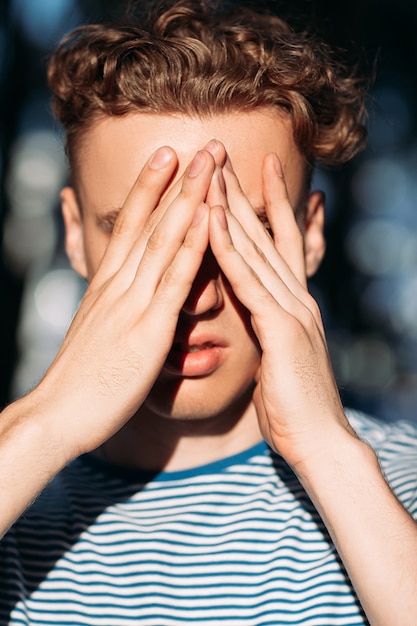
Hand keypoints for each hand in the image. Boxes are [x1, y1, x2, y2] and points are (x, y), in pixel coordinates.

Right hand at [38, 146, 216, 459]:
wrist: (58, 415)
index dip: (150, 189)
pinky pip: (173, 280)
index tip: (167, 157)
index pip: (130, 226)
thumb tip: (122, 297)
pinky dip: (192, 247)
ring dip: (188, 198)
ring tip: (208, 161)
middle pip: (150, 222)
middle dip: (175, 180)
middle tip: (199, 144)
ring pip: (163, 239)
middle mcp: (119, 285)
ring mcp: (132, 303)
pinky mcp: (148, 329)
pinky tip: (207, 220)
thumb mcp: (96, 333)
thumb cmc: (81, 382)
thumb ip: (113, 310)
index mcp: (108, 286)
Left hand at [208, 152, 356, 470]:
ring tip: (213, 168)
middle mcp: (297, 297)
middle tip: (223, 150)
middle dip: (244, 190)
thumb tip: (257, 310)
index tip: (252, 170)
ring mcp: (292, 309)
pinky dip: (230, 249)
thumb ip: (269, 325)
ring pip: (256, 248)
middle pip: (266, 234)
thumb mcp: (279, 355)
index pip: (279, 243)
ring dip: (233, 206)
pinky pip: (248, 282)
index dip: (268, 203)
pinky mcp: (282, 329)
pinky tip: (213, 221)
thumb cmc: (293, 404)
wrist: (319, 441)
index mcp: (294, 303)